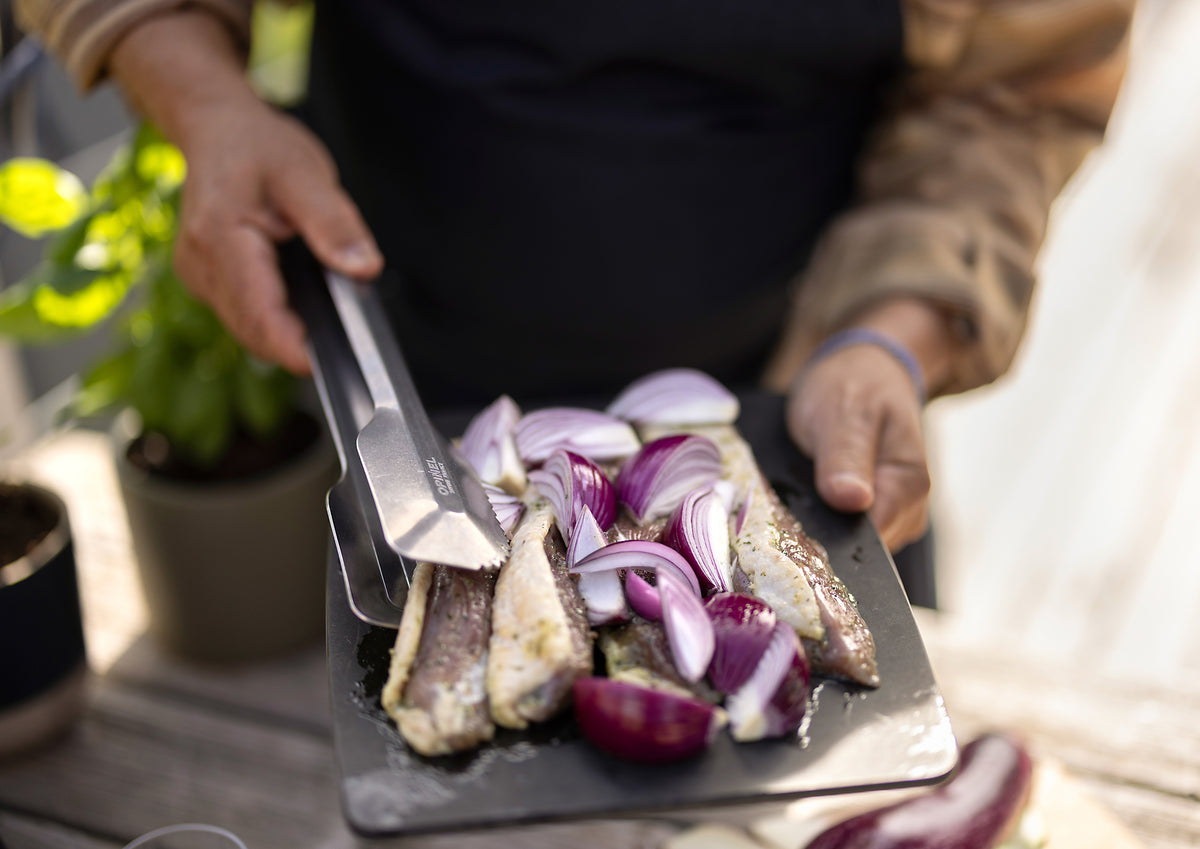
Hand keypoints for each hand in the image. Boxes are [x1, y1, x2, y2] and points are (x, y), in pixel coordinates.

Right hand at [172, 100, 382, 373]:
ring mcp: (197, 276)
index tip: (327, 362)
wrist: (217, 128)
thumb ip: (334, 223)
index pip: (258, 312)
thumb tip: (364, 268)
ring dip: (285, 331)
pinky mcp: (205, 282)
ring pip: (248, 329)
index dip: (293, 347)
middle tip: (343, 333)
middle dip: (297, 341)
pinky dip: (274, 317)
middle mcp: (199, 264)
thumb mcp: (306, 173)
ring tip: (323, 308)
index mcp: (220, 237)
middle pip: (253, 330)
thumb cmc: (258, 145)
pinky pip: (244, 316)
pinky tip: (299, 299)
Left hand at [786, 344, 929, 550]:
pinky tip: (803, 502)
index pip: (869, 541)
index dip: (829, 542)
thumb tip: (851, 501)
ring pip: (850, 544)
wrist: (863, 370)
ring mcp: (894, 514)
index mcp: (909, 482)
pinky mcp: (875, 514)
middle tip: (782, 508)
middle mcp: (910, 507)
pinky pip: (846, 532)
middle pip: (860, 548)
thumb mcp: (843, 410)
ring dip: (819, 528)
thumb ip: (846, 454)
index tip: (791, 530)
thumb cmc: (854, 384)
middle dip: (821, 535)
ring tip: (793, 497)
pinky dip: (822, 521)